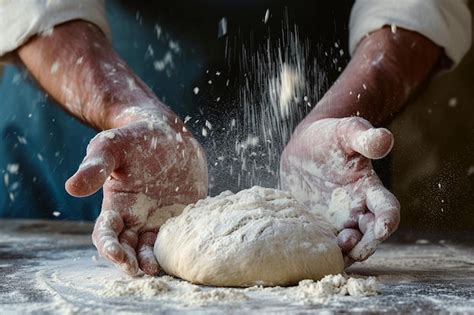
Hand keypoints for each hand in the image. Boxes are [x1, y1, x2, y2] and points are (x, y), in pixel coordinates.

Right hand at [66, 113, 207, 274]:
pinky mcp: (182, 217)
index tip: (115, 254)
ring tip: (157, 268)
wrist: (168, 135)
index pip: (107, 233)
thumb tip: (72, 188)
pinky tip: (185, 253)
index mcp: (116, 206)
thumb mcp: (112, 147)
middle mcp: (136, 218)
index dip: (108, 246)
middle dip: (130, 261)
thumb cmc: (134, 139)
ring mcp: (160, 220)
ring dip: (152, 261)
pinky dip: (179, 247)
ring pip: (153, 248)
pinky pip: (180, 237)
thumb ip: (95, 166)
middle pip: (129, 248)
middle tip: (138, 269)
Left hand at [280, 117, 399, 264]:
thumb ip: (365, 138)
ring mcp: (336, 219)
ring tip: (334, 253)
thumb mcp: (347, 132)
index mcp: (369, 189)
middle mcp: (357, 209)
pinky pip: (323, 243)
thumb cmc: (331, 136)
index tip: (383, 227)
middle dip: (366, 244)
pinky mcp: (318, 224)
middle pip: (370, 234)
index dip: (388, 220)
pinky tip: (312, 256)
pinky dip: (322, 252)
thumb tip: (384, 139)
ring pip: (347, 244)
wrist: (305, 145)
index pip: (387, 208)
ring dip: (345, 252)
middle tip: (353, 246)